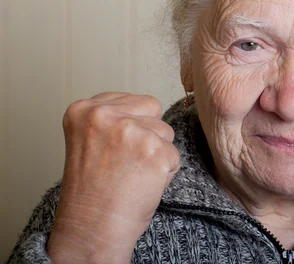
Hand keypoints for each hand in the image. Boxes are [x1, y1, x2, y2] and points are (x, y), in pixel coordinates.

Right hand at [47, 93, 180, 263]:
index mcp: (83, 109)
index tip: (116, 148)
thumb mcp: (89, 140)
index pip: (132, 100)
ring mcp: (131, 132)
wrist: (91, 230)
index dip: (131, 125)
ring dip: (157, 153)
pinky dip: (166, 172)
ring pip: (166, 132)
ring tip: (132, 175)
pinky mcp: (155, 151)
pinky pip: (175, 155)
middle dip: (148, 133)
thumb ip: (112, 118)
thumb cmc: (91, 192)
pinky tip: (143, 185)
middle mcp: (105, 115)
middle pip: (153, 109)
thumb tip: (147, 109)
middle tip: (126, 162)